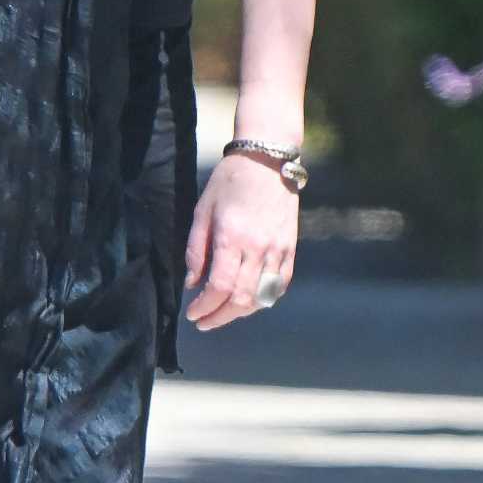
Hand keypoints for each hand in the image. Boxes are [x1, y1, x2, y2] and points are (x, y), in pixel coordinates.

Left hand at [182, 154, 298, 332]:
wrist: (267, 160)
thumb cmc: (229, 182)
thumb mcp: (202, 211)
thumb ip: (195, 249)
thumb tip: (192, 283)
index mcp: (231, 237)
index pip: (219, 287)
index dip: (204, 307)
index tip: (192, 313)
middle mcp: (257, 247)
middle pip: (240, 299)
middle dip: (219, 317)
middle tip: (203, 321)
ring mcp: (277, 249)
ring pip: (262, 297)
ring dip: (240, 312)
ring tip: (223, 313)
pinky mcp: (290, 248)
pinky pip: (280, 284)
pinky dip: (264, 299)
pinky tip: (250, 301)